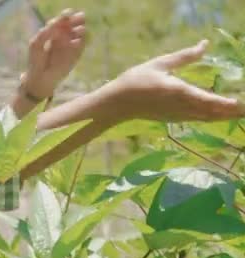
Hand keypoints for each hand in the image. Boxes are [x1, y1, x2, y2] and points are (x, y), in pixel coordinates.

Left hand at [21, 9, 86, 100]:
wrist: (40, 78)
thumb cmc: (36, 60)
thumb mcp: (37, 43)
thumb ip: (46, 32)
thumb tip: (58, 22)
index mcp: (53, 31)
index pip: (61, 20)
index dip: (65, 16)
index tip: (68, 14)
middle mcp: (63, 36)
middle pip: (73, 24)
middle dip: (76, 20)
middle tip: (79, 18)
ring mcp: (71, 45)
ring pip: (80, 33)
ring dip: (80, 29)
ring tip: (78, 31)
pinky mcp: (76, 54)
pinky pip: (82, 45)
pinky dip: (81, 41)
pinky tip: (77, 42)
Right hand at [104, 40, 243, 122]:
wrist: (118, 103)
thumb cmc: (136, 80)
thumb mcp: (160, 64)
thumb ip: (185, 56)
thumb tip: (205, 45)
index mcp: (178, 91)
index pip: (207, 100)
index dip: (225, 104)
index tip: (240, 103)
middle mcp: (180, 106)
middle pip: (211, 112)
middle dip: (231, 112)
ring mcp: (177, 115)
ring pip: (206, 117)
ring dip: (223, 116)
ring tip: (239, 114)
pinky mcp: (173, 119)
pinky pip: (197, 119)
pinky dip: (210, 117)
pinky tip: (217, 115)